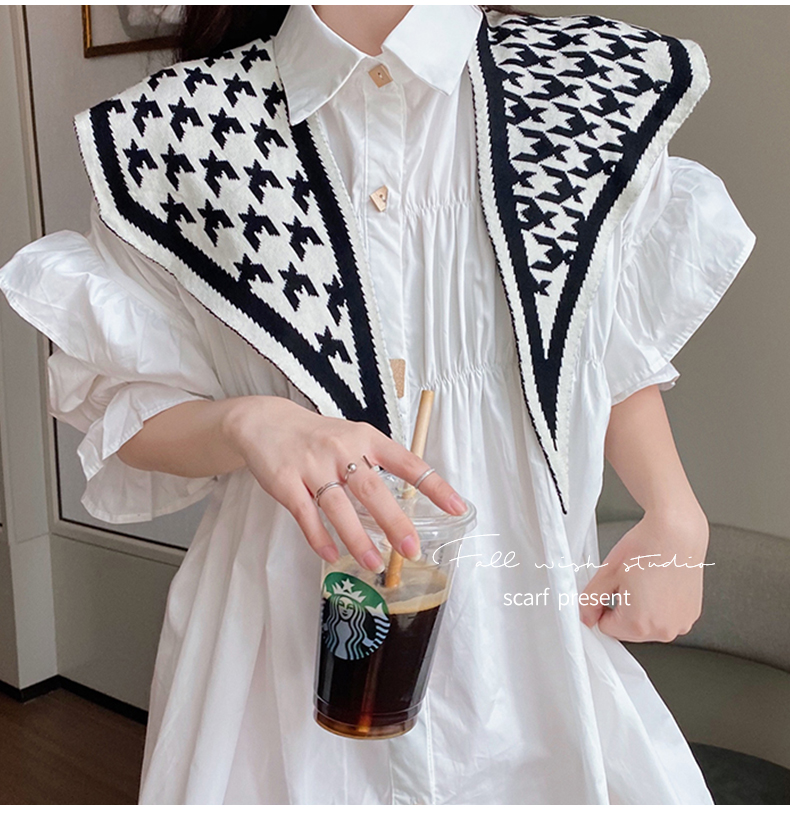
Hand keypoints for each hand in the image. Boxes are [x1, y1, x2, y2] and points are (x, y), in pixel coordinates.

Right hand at [222, 395, 466, 571]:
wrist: (265, 423)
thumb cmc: (318, 436)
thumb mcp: (353, 436)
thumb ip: (377, 462)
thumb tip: (411, 497)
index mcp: (365, 437)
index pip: (406, 461)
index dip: (433, 485)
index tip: (457, 507)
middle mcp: (341, 450)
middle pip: (372, 489)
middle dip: (394, 522)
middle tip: (412, 549)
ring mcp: (312, 466)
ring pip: (339, 508)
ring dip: (358, 539)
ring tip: (375, 564)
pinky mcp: (286, 483)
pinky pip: (306, 516)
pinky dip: (320, 539)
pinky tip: (333, 557)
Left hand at [579, 505, 708, 641]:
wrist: (677, 532)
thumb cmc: (647, 547)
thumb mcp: (607, 573)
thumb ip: (590, 601)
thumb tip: (587, 616)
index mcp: (638, 624)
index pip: (606, 628)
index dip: (602, 606)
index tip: (609, 591)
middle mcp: (663, 630)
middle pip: (628, 630)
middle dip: (622, 609)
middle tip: (628, 582)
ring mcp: (681, 623)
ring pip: (648, 625)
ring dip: (641, 610)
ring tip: (645, 582)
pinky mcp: (692, 614)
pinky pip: (666, 618)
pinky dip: (659, 606)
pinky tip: (659, 584)